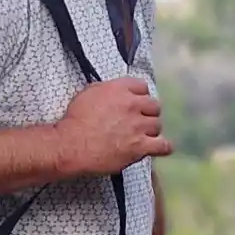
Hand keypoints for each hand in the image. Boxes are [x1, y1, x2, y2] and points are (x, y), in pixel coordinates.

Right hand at [55, 75, 171, 175]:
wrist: (71, 144)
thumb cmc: (75, 121)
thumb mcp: (88, 93)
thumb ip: (107, 90)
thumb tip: (115, 92)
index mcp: (120, 89)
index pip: (142, 86)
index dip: (139, 96)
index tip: (136, 103)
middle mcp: (132, 105)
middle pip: (154, 106)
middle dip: (147, 113)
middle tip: (138, 121)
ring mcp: (138, 126)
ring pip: (157, 125)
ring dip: (151, 130)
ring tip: (142, 136)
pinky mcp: (140, 146)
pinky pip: (163, 146)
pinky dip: (163, 147)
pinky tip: (161, 148)